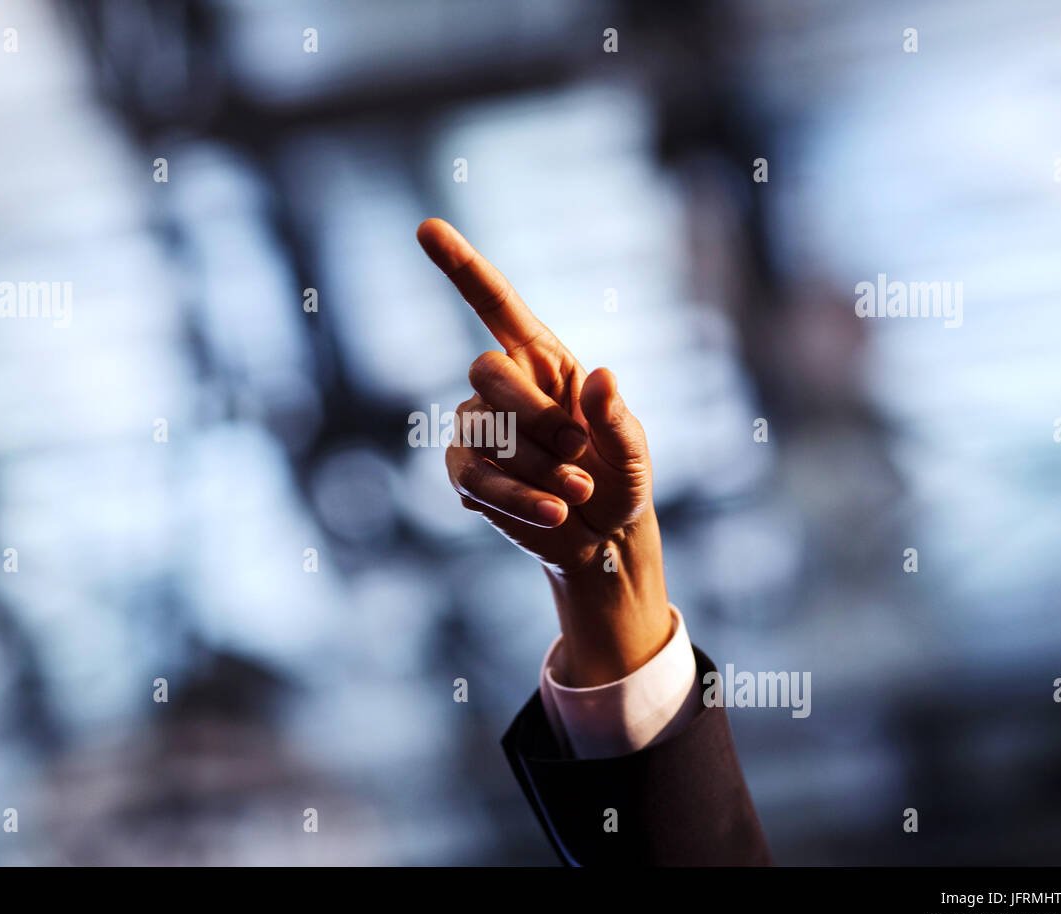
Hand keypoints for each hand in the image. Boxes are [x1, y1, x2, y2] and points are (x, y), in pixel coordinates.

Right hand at [417, 218, 673, 685]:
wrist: (600, 538)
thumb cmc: (618, 480)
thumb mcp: (634, 450)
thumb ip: (618, 417)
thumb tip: (601, 376)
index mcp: (544, 361)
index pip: (495, 305)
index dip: (462, 267)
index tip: (426, 227)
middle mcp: (502, 387)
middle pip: (487, 371)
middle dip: (537, 416)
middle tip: (578, 451)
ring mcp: (475, 428)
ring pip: (486, 431)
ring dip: (540, 469)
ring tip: (576, 493)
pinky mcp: (464, 474)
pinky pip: (477, 478)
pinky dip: (519, 498)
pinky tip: (553, 513)